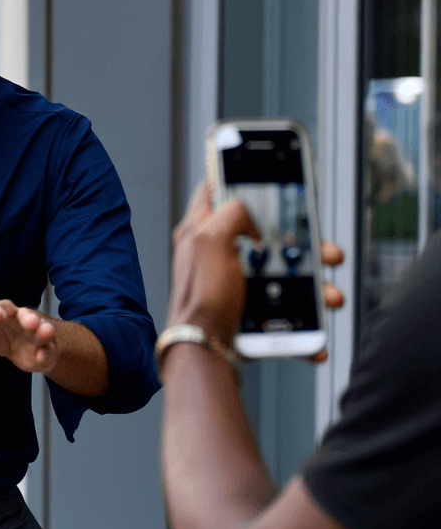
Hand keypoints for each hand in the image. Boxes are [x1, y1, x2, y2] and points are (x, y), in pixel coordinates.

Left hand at [0, 299, 59, 373]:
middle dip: (29, 318)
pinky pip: (47, 352)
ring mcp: (35, 335)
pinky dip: (44, 355)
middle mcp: (21, 319)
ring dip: (43, 331)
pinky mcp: (43, 351)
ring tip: (43, 333)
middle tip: (29, 323)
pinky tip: (40, 359)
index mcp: (1, 312)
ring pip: (42, 330)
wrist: (19, 344)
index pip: (0, 307)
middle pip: (27, 315)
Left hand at [169, 181, 344, 355]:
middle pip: (266, 235)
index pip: (215, 191)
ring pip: (283, 274)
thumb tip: (246, 208)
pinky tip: (314, 329)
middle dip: (303, 244)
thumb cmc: (200, 298)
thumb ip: (229, 214)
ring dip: (315, 285)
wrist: (201, 349)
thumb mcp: (210, 241)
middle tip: (326, 253)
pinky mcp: (246, 309)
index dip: (239, 180)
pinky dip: (303, 319)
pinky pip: (283, 310)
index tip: (267, 178)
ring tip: (329, 296)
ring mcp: (234, 282)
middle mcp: (217, 253)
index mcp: (201, 231)